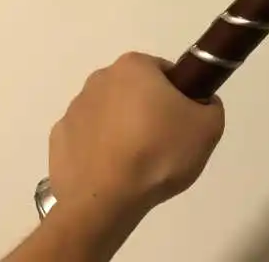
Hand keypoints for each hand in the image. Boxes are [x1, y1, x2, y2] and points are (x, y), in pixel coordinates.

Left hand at [48, 52, 224, 219]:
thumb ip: (210, 105)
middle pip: (135, 91)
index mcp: (134, 66)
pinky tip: (114, 172)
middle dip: (149, 110)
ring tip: (138, 163)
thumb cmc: (160, 153)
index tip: (183, 120)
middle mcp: (100, 79)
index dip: (179, 95)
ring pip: (110, 114)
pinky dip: (100, 151)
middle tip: (165, 142)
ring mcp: (73, 111)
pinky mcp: (58, 141)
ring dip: (123, 130)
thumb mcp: (209, 126)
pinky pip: (88, 140)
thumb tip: (199, 105)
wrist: (107, 202)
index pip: (165, 73)